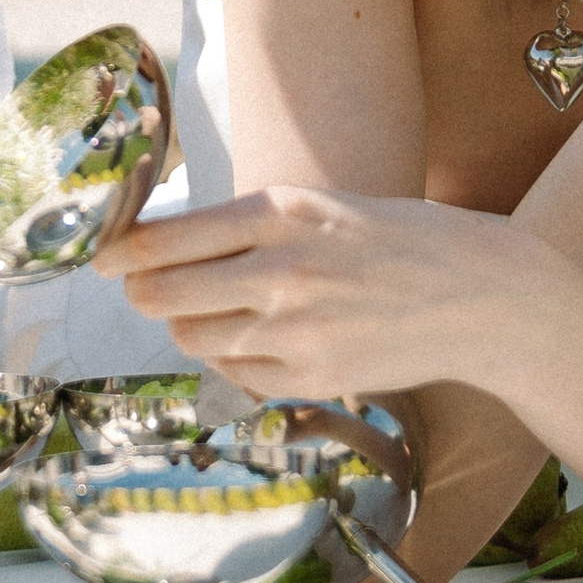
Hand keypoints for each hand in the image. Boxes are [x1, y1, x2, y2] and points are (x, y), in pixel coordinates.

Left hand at [96, 186, 532, 400]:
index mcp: (280, 213)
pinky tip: (264, 339)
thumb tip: (158, 246)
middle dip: (143, 293)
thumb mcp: (319, 206)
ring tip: (220, 311)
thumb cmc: (397, 239)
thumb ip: (245, 224)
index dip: (118, 254)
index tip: (102, 259)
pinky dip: (235, 360)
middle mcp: (280, 271)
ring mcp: (295, 329)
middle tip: (147, 289)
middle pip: (159, 295)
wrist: (481, 294)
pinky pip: (235, 375)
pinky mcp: (311, 376)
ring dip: (189, 327)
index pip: (162, 240)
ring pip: (191, 338)